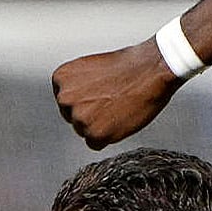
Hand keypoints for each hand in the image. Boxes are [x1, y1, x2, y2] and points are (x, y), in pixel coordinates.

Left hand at [53, 42, 179, 148]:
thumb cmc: (129, 66)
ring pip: (84, 131)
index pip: (65, 101)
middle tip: (110, 103)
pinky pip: (95, 144)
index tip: (98, 96)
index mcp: (61, 78)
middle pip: (73, 117)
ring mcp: (79, 117)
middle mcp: (65, 98)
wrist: (150, 71)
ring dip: (100, 125)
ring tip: (118, 108)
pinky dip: (108, 137)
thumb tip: (79, 101)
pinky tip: (119, 120)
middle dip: (90, 114)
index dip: (85, 100)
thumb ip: (78, 86)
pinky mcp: (95, 134)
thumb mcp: (91, 68)